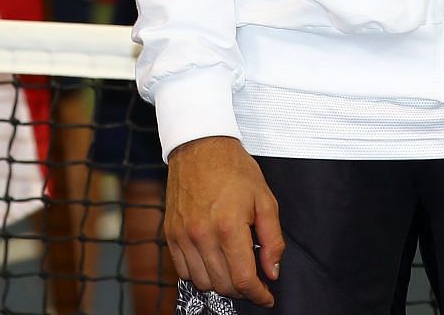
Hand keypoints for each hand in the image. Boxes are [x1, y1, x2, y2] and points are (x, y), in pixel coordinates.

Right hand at [165, 135, 284, 305]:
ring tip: (233, 270)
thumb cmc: (235, 170)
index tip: (267, 297)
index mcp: (229, 227)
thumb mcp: (265, 200)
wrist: (200, 145)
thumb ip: (273, 240)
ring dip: (221, 283)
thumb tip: (271, 272)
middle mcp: (202, 235)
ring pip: (202, 282)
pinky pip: (183, 270)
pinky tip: (213, 262)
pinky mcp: (171, 233)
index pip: (244, 280)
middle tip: (254, 281)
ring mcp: (183, 236)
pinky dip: (200, 274)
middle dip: (243, 290)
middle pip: (223, 285)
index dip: (259, 295)